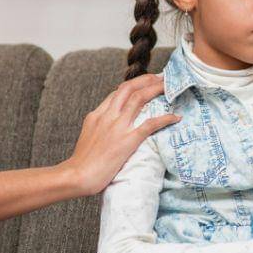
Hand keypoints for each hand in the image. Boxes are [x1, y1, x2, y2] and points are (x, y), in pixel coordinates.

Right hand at [64, 73, 179, 195]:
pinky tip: (175, 117)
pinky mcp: (127, 141)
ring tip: (168, 86)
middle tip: (160, 77)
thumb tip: (109, 126)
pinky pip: (150, 124)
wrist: (77, 175)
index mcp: (97, 115)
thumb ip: (99, 127)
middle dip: (146, 79)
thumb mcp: (87, 136)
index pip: (116, 93)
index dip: (132, 86)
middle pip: (128, 88)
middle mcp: (107, 116)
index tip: (144, 84)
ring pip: (138, 99)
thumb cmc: (82, 162)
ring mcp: (117, 127)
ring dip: (155, 89)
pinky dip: (164, 118)